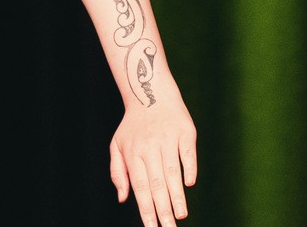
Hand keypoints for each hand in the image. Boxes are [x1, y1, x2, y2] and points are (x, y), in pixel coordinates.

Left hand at [109, 94, 197, 226]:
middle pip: (157, 184)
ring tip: (180, 215)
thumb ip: (117, 172)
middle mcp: (149, 147)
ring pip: (172, 172)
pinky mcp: (184, 132)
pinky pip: (187, 153)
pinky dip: (189, 168)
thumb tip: (122, 199)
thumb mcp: (117, 145)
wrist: (150, 92)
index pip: (139, 187)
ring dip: (177, 195)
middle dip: (163, 210)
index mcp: (133, 154)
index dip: (145, 209)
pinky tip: (189, 184)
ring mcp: (167, 139)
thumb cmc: (133, 125)